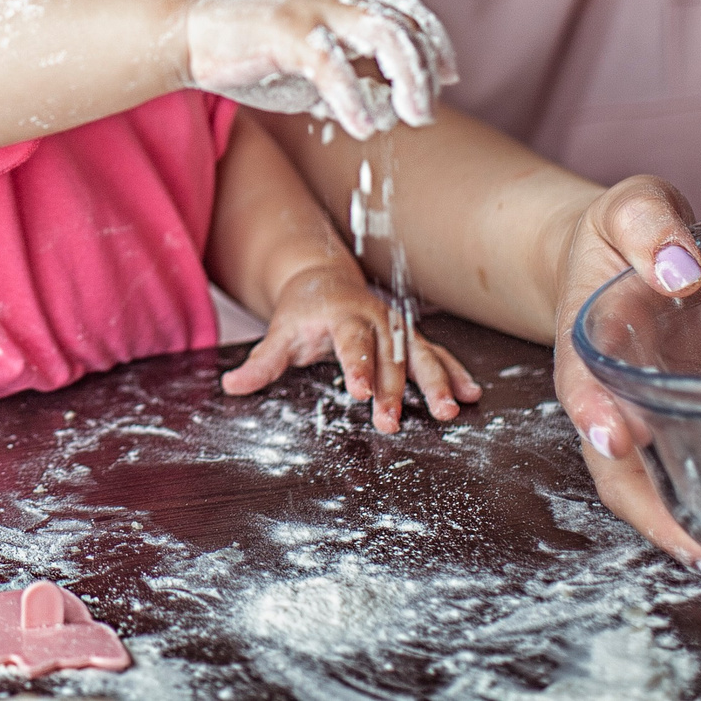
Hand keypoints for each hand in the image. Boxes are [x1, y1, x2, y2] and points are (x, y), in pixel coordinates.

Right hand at [185, 0, 458, 138]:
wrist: (191, 37)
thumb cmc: (253, 56)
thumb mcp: (312, 73)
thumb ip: (351, 85)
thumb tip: (386, 113)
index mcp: (342, 7)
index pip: (406, 13)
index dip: (434, 42)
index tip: (450, 77)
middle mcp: (334, 2)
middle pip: (403, 25)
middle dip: (425, 70)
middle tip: (426, 113)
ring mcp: (310, 12)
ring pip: (381, 33)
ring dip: (405, 76)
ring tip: (412, 116)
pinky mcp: (283, 32)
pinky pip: (330, 64)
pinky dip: (352, 97)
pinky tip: (361, 127)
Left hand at [220, 259, 480, 432]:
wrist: (325, 279)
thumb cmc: (303, 310)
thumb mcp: (281, 332)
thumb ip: (262, 361)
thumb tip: (231, 386)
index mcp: (342, 314)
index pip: (350, 342)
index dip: (357, 366)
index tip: (360, 392)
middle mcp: (376, 318)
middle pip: (388, 355)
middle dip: (393, 390)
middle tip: (391, 422)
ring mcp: (397, 327)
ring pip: (420, 355)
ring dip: (436, 383)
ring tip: (448, 411)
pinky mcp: (411, 337)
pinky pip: (436, 354)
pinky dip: (453, 372)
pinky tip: (470, 394)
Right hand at [545, 178, 700, 582]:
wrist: (616, 252)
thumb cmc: (623, 231)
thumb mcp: (630, 206)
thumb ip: (648, 225)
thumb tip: (679, 268)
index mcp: (587, 338)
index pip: (583, 383)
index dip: (595, 413)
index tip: (618, 438)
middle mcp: (607, 391)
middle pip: (610, 464)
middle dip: (649, 512)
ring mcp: (639, 414)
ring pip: (642, 484)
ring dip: (676, 528)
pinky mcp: (674, 424)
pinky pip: (676, 475)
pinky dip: (699, 511)